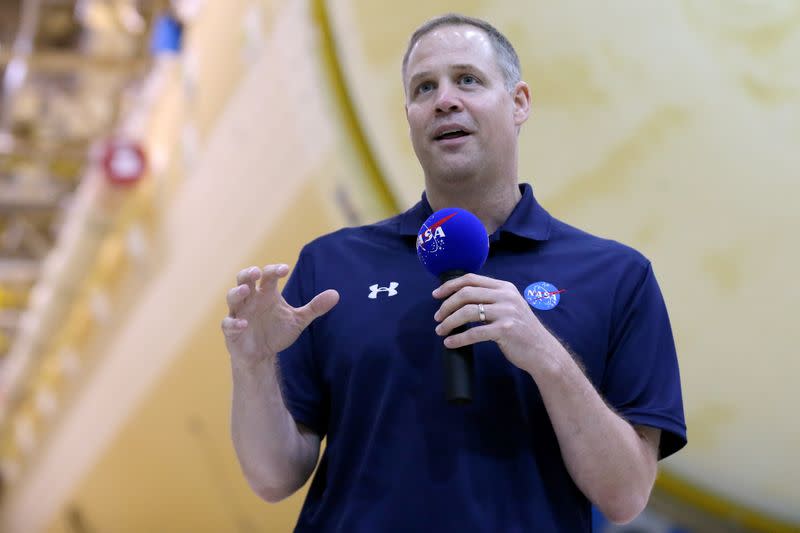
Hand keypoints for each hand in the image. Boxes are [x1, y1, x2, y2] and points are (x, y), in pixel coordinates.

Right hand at [221, 264, 338, 366]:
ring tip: (246, 291)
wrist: (263, 355)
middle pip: (244, 280)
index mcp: (266, 294)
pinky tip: (244, 324)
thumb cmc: (278, 332)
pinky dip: (235, 323)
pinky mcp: (232, 331)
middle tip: (257, 272)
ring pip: (232, 297)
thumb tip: (336, 294)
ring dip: (237, 293)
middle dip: (248, 274)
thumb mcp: (298, 320)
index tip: (285, 269)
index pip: (268, 276)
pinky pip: (229, 323)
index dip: (274, 270)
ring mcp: (239, 313)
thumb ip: (315, 307)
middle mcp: (251, 300)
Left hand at [432, 273, 544, 371]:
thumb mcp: (510, 306)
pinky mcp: (505, 330)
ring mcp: (507, 312)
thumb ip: (491, 298)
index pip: (471, 279)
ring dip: (449, 322)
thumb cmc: (521, 330)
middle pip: (466, 294)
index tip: (436, 295)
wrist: (542, 351)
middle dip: (446, 306)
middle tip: (437, 318)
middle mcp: (506, 296)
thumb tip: (459, 299)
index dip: (450, 286)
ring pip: (467, 312)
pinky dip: (458, 339)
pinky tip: (449, 343)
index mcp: (505, 287)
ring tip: (440, 330)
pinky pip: (474, 333)